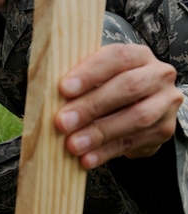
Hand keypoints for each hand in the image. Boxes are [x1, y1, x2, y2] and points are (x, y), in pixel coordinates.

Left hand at [54, 43, 182, 168]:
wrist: (140, 107)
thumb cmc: (110, 88)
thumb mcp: (98, 78)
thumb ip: (81, 83)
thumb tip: (48, 97)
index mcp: (139, 55)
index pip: (117, 56)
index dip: (89, 72)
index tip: (64, 89)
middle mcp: (158, 75)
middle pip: (128, 87)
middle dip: (91, 106)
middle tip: (62, 122)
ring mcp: (165, 103)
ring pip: (136, 118)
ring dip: (99, 133)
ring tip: (73, 144)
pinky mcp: (163, 130)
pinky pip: (133, 142)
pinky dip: (106, 152)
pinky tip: (87, 158)